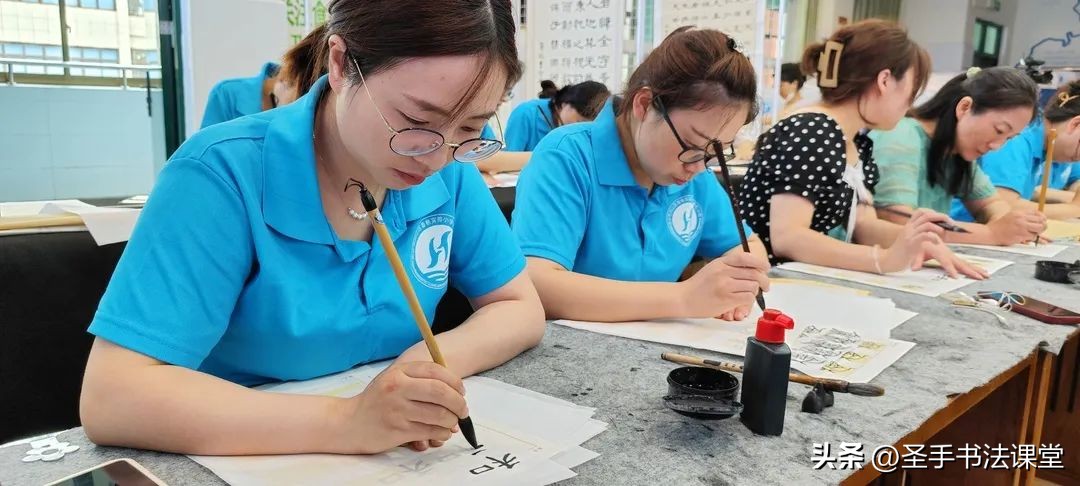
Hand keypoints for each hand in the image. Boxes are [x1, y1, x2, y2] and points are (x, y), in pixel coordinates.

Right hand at [333, 361, 467, 453]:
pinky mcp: (398, 430)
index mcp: (399, 372)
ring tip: (452, 422)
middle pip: (441, 392)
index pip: (435, 371)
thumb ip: (419, 379)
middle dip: (459, 402)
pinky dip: (442, 433)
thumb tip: (454, 389)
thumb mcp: (393, 380)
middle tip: (463, 409)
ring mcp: (398, 410)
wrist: (348, 423)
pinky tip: (441, 432)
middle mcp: (398, 388)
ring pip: (439, 414)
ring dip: (452, 420)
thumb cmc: (376, 401)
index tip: (461, 391)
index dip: (454, 381)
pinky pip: (431, 431)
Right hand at [679, 252, 769, 317]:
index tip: (766, 268)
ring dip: (755, 291)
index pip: (745, 257)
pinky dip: (749, 300)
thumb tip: (753, 269)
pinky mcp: (726, 299)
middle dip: (764, 280)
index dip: (759, 262)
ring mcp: (725, 286)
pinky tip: (743, 301)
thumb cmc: (699, 285)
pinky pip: (747, 297)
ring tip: (750, 294)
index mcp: (721, 262)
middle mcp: (723, 272)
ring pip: (752, 286)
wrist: (684, 298)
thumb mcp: (713, 268)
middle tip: (766, 286)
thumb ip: (730, 266)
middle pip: (754, 273)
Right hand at [880, 209, 946, 271]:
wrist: (887, 261)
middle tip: (951, 223)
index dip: (933, 212)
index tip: (943, 219)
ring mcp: (909, 235)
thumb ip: (917, 234)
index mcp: (908, 226)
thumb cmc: (900, 253)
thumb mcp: (908, 240)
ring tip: (943, 233)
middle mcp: (909, 228)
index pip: (921, 211)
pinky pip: (924, 236)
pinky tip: (937, 242)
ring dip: (938, 227)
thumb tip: (931, 232)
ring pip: (926, 224)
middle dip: (942, 217)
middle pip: (926, 214)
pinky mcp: (911, 244)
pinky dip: (934, 237)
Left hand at [912, 240, 988, 279]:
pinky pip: (963, 263)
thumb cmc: (918, 244)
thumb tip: (914, 268)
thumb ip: (916, 259)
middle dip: (970, 270)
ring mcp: (951, 255)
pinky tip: (980, 272)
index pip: (945, 261)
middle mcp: (947, 253)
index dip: (950, 269)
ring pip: (964, 263)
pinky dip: (973, 267)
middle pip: (960, 263)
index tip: (956, 277)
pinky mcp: (952, 257)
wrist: (922, 233)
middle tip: (980, 277)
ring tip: (986, 275)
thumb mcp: (916, 251)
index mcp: (938, 252)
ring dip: (975, 269)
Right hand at [987, 209, 1047, 244]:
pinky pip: (1033, 236)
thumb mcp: (1011, 216)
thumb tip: (1038, 218)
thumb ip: (1023, 216)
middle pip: (1041, 220)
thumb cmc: (1000, 226)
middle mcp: (1021, 218)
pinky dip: (1032, 238)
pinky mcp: (1021, 235)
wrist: (990, 233)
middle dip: (1042, 226)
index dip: (1042, 218)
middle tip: (1039, 230)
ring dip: (1038, 232)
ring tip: (1033, 234)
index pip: (1037, 213)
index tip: (1041, 222)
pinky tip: (1026, 238)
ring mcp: (1022, 226)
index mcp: (1019, 212)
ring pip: (1039, 228)